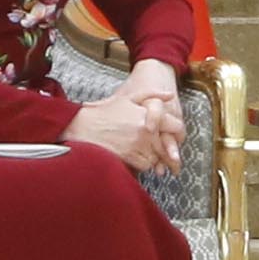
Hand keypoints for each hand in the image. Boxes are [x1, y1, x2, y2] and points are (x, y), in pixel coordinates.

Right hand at [67, 91, 181, 171]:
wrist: (82, 127)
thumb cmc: (105, 112)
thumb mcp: (129, 98)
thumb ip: (152, 94)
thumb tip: (170, 95)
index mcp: (149, 114)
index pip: (176, 126)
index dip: (175, 131)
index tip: (173, 134)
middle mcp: (147, 131)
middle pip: (168, 145)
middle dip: (167, 148)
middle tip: (165, 151)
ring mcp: (139, 145)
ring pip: (158, 156)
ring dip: (154, 156)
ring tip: (143, 149)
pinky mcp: (130, 158)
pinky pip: (146, 165)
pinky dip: (143, 163)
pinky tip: (134, 155)